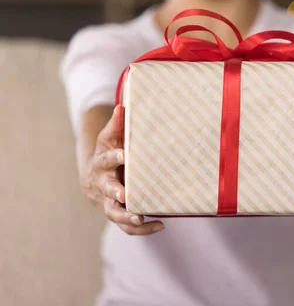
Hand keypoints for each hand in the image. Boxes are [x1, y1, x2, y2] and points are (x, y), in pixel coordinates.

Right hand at [81, 105, 163, 234]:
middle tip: (125, 194)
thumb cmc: (108, 154)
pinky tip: (160, 225)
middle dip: (116, 193)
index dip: (114, 157)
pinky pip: (127, 227)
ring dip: (127, 217)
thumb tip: (123, 105)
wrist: (94, 179)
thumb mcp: (109, 138)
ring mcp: (109, 202)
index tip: (123, 154)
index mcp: (102, 164)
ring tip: (140, 217)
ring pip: (114, 213)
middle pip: (107, 190)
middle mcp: (104, 185)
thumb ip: (116, 124)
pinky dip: (142, 228)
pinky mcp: (118, 215)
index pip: (105, 160)